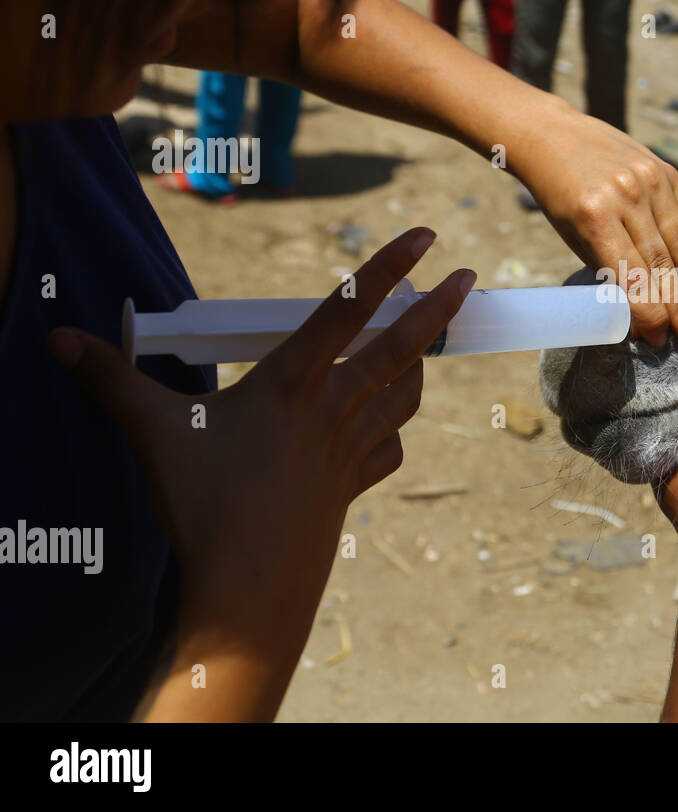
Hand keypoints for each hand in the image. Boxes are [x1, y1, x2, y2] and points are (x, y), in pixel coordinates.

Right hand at [47, 228, 472, 716]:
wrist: (249, 587)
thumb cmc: (204, 508)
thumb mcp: (153, 432)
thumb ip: (112, 380)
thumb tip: (60, 338)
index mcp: (292, 382)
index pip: (346, 309)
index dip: (387, 268)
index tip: (427, 238)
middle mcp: (332, 409)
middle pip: (399, 348)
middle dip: (437, 311)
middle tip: (469, 283)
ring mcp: (349, 450)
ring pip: (402, 397)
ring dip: (419, 368)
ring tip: (428, 347)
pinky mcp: (352, 487)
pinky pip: (386, 450)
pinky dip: (392, 433)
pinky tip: (386, 430)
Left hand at [514, 101, 677, 348]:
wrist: (554, 135)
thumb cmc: (559, 196)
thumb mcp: (575, 236)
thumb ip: (610, 269)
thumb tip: (643, 315)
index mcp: (596, 218)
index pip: (631, 277)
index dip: (649, 313)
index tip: (660, 341)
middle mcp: (627, 198)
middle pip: (662, 265)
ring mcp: (652, 183)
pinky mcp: (669, 174)